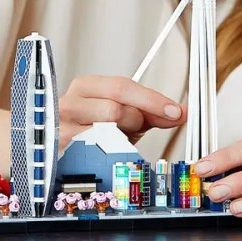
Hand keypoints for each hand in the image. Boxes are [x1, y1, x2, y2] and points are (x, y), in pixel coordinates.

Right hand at [58, 75, 185, 149]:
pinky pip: (94, 153)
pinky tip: (105, 152)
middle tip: (134, 129)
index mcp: (86, 86)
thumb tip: (181, 112)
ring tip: (116, 140)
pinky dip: (107, 154)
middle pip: (115, 109)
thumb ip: (152, 112)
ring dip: (120, 139)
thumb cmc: (97, 130)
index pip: (122, 86)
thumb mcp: (126, 117)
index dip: (151, 99)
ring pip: (105, 132)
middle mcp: (70, 102)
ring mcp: (62, 126)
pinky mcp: (61, 150)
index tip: (174, 111)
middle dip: (134, 121)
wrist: (69, 153)